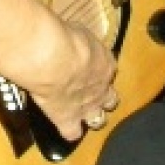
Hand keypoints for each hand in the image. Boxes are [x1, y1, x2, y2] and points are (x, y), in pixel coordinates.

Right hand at [27, 21, 119, 141]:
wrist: (54, 58)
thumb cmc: (67, 38)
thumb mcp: (80, 32)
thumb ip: (81, 42)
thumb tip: (75, 38)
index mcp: (106, 65)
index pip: (109, 71)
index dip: (100, 73)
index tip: (89, 70)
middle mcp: (102, 88)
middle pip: (110, 100)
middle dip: (103, 99)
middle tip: (91, 96)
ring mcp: (87, 107)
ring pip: (98, 120)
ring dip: (91, 118)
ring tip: (80, 116)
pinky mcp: (68, 119)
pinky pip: (73, 133)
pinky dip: (69, 132)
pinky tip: (64, 128)